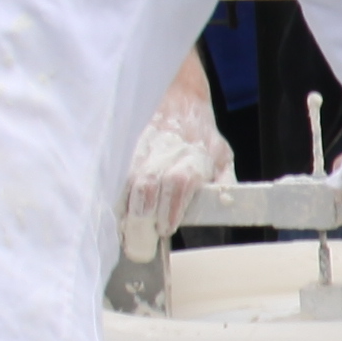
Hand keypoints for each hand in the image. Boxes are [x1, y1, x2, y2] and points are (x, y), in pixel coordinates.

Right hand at [118, 54, 230, 256]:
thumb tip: (226, 205)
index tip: (165, 229)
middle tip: (141, 243)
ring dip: (126, 211)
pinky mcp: (126, 151)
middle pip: (148, 191)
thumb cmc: (200, 132)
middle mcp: (165, 156)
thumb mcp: (222, 155)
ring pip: (128, 185)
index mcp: (192, 160)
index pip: (179, 186)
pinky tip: (117, 212)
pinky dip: (115, 196)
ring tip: (126, 232)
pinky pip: (116, 177)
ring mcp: (142, 153)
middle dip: (142, 220)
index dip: (170, 210)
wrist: (178, 97)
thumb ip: (224, 183)